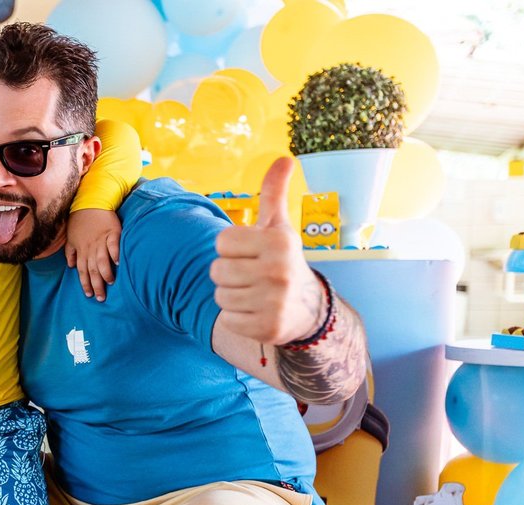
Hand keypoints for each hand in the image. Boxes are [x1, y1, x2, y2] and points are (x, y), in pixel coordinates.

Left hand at [65, 208, 118, 300]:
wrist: (90, 201)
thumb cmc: (80, 220)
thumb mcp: (71, 237)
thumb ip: (71, 252)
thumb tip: (71, 266)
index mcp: (81, 250)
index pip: (82, 271)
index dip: (85, 283)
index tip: (89, 295)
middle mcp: (90, 248)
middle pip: (92, 270)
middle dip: (96, 285)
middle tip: (100, 297)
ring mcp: (101, 240)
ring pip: (102, 260)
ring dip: (105, 272)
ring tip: (110, 283)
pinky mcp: (112, 232)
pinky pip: (113, 244)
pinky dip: (115, 253)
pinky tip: (118, 263)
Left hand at [211, 157, 322, 344]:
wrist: (307, 308)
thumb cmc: (282, 260)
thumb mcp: (278, 227)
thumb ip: (274, 193)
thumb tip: (284, 158)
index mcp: (279, 242)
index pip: (221, 242)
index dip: (231, 248)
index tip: (250, 253)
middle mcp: (279, 271)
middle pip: (216, 270)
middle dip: (228, 274)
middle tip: (251, 276)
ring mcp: (275, 302)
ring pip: (220, 296)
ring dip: (231, 296)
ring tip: (254, 293)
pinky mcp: (267, 328)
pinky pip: (227, 319)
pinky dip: (236, 318)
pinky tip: (256, 312)